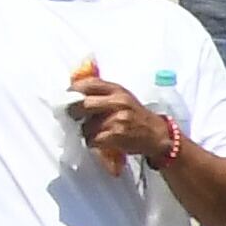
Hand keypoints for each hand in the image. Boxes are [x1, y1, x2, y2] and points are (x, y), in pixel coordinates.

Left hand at [66, 62, 184, 170]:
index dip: (73, 90)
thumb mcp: (122, 96)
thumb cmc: (135, 115)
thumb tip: (72, 89)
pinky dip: (91, 142)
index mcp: (117, 89)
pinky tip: (98, 141)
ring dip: (84, 131)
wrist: (158, 135)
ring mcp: (117, 119)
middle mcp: (118, 101)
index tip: (67, 97)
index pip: (88, 83)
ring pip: (85, 125)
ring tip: (93, 131)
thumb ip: (101, 92)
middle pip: (82, 104)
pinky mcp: (117, 135)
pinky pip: (92, 139)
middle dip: (73, 112)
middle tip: (73, 117)